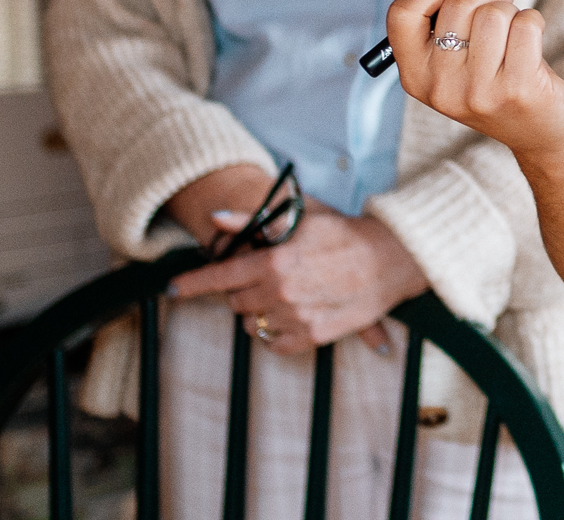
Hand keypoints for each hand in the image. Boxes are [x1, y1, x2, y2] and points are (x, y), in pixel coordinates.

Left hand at [167, 201, 427, 354]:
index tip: (171, 289)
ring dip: (259, 312)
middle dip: (241, 290)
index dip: (190, 283)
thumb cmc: (347, 233)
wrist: (392, 258)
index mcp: (275, 261)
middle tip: (265, 277)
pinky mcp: (314, 336)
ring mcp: (296, 317)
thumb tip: (216, 219)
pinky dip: (276, 334)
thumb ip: (255, 221)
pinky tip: (293, 315)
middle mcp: (281, 292)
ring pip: (253, 325)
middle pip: (235, 302)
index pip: (219, 277)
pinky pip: (275, 344)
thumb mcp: (303, 218)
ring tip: (284, 295)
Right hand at [385, 0, 563, 162]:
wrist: (540, 134)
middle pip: (457, 4)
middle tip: (498, 8)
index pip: (402, 14)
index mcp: (415, 76)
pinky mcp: (518, 89)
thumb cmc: (496, 82)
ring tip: (514, 32)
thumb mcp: (455, 55)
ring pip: (494, 12)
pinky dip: (534, 20)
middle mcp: (441, 88)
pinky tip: (533, 42)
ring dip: (511, 10)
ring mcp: (479, 92)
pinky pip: (526, 23)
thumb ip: (433, 11)